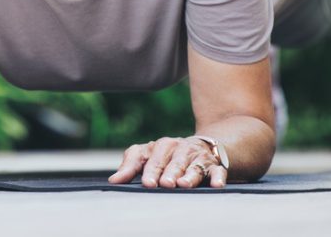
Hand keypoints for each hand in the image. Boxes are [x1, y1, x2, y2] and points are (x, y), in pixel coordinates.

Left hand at [108, 136, 227, 188]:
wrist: (203, 146)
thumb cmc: (170, 156)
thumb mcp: (149, 157)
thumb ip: (130, 167)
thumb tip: (113, 181)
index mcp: (160, 146)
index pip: (150, 156)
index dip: (149, 170)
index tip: (146, 183)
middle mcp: (179, 148)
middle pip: (172, 160)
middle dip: (168, 172)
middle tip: (164, 184)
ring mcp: (197, 156)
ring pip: (193, 165)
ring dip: (189, 175)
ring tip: (184, 184)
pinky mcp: (214, 165)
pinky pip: (217, 170)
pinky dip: (217, 177)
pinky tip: (217, 184)